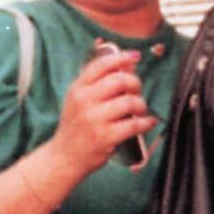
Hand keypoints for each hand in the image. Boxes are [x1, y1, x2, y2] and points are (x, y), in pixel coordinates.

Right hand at [52, 44, 156, 175]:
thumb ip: (99, 81)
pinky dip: (146, 122)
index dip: (121, 58)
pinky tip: (148, 122)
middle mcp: (84, 101)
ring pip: (130, 102)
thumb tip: (128, 64)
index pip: (101, 65)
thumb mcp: (79, 98)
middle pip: (120, 80)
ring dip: (141, 104)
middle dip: (135, 83)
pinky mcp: (106, 137)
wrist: (66, 156)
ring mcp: (95, 119)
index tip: (135, 57)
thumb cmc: (77, 125)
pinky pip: (135, 124)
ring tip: (140, 109)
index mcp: (78, 88)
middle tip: (136, 91)